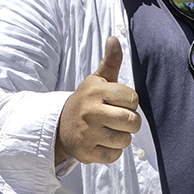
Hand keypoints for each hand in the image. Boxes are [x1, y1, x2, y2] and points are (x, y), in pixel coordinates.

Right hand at [56, 37, 141, 164]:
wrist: (60, 126)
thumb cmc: (87, 101)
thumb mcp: (97, 80)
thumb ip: (110, 61)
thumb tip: (114, 38)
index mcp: (96, 91)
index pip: (133, 99)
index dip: (129, 102)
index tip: (117, 102)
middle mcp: (91, 111)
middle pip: (133, 121)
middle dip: (130, 122)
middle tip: (116, 118)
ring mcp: (88, 133)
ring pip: (125, 140)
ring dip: (121, 137)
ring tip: (107, 130)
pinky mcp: (86, 152)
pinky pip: (114, 155)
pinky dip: (111, 151)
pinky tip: (101, 142)